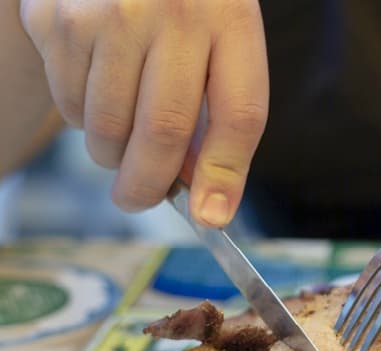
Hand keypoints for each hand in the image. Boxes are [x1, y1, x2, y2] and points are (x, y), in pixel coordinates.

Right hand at [19, 0, 268, 226]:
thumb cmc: (184, 5)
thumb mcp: (220, 40)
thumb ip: (220, 112)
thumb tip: (205, 196)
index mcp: (230, 19)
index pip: (240, 114)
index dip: (226, 175)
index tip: (212, 216)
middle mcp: (171, 13)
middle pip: (165, 131)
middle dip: (150, 185)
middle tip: (138, 199)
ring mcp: (110, 14)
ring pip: (108, 127)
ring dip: (113, 154)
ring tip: (122, 137)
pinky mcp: (57, 18)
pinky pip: (68, 102)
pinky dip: (82, 118)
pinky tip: (97, 88)